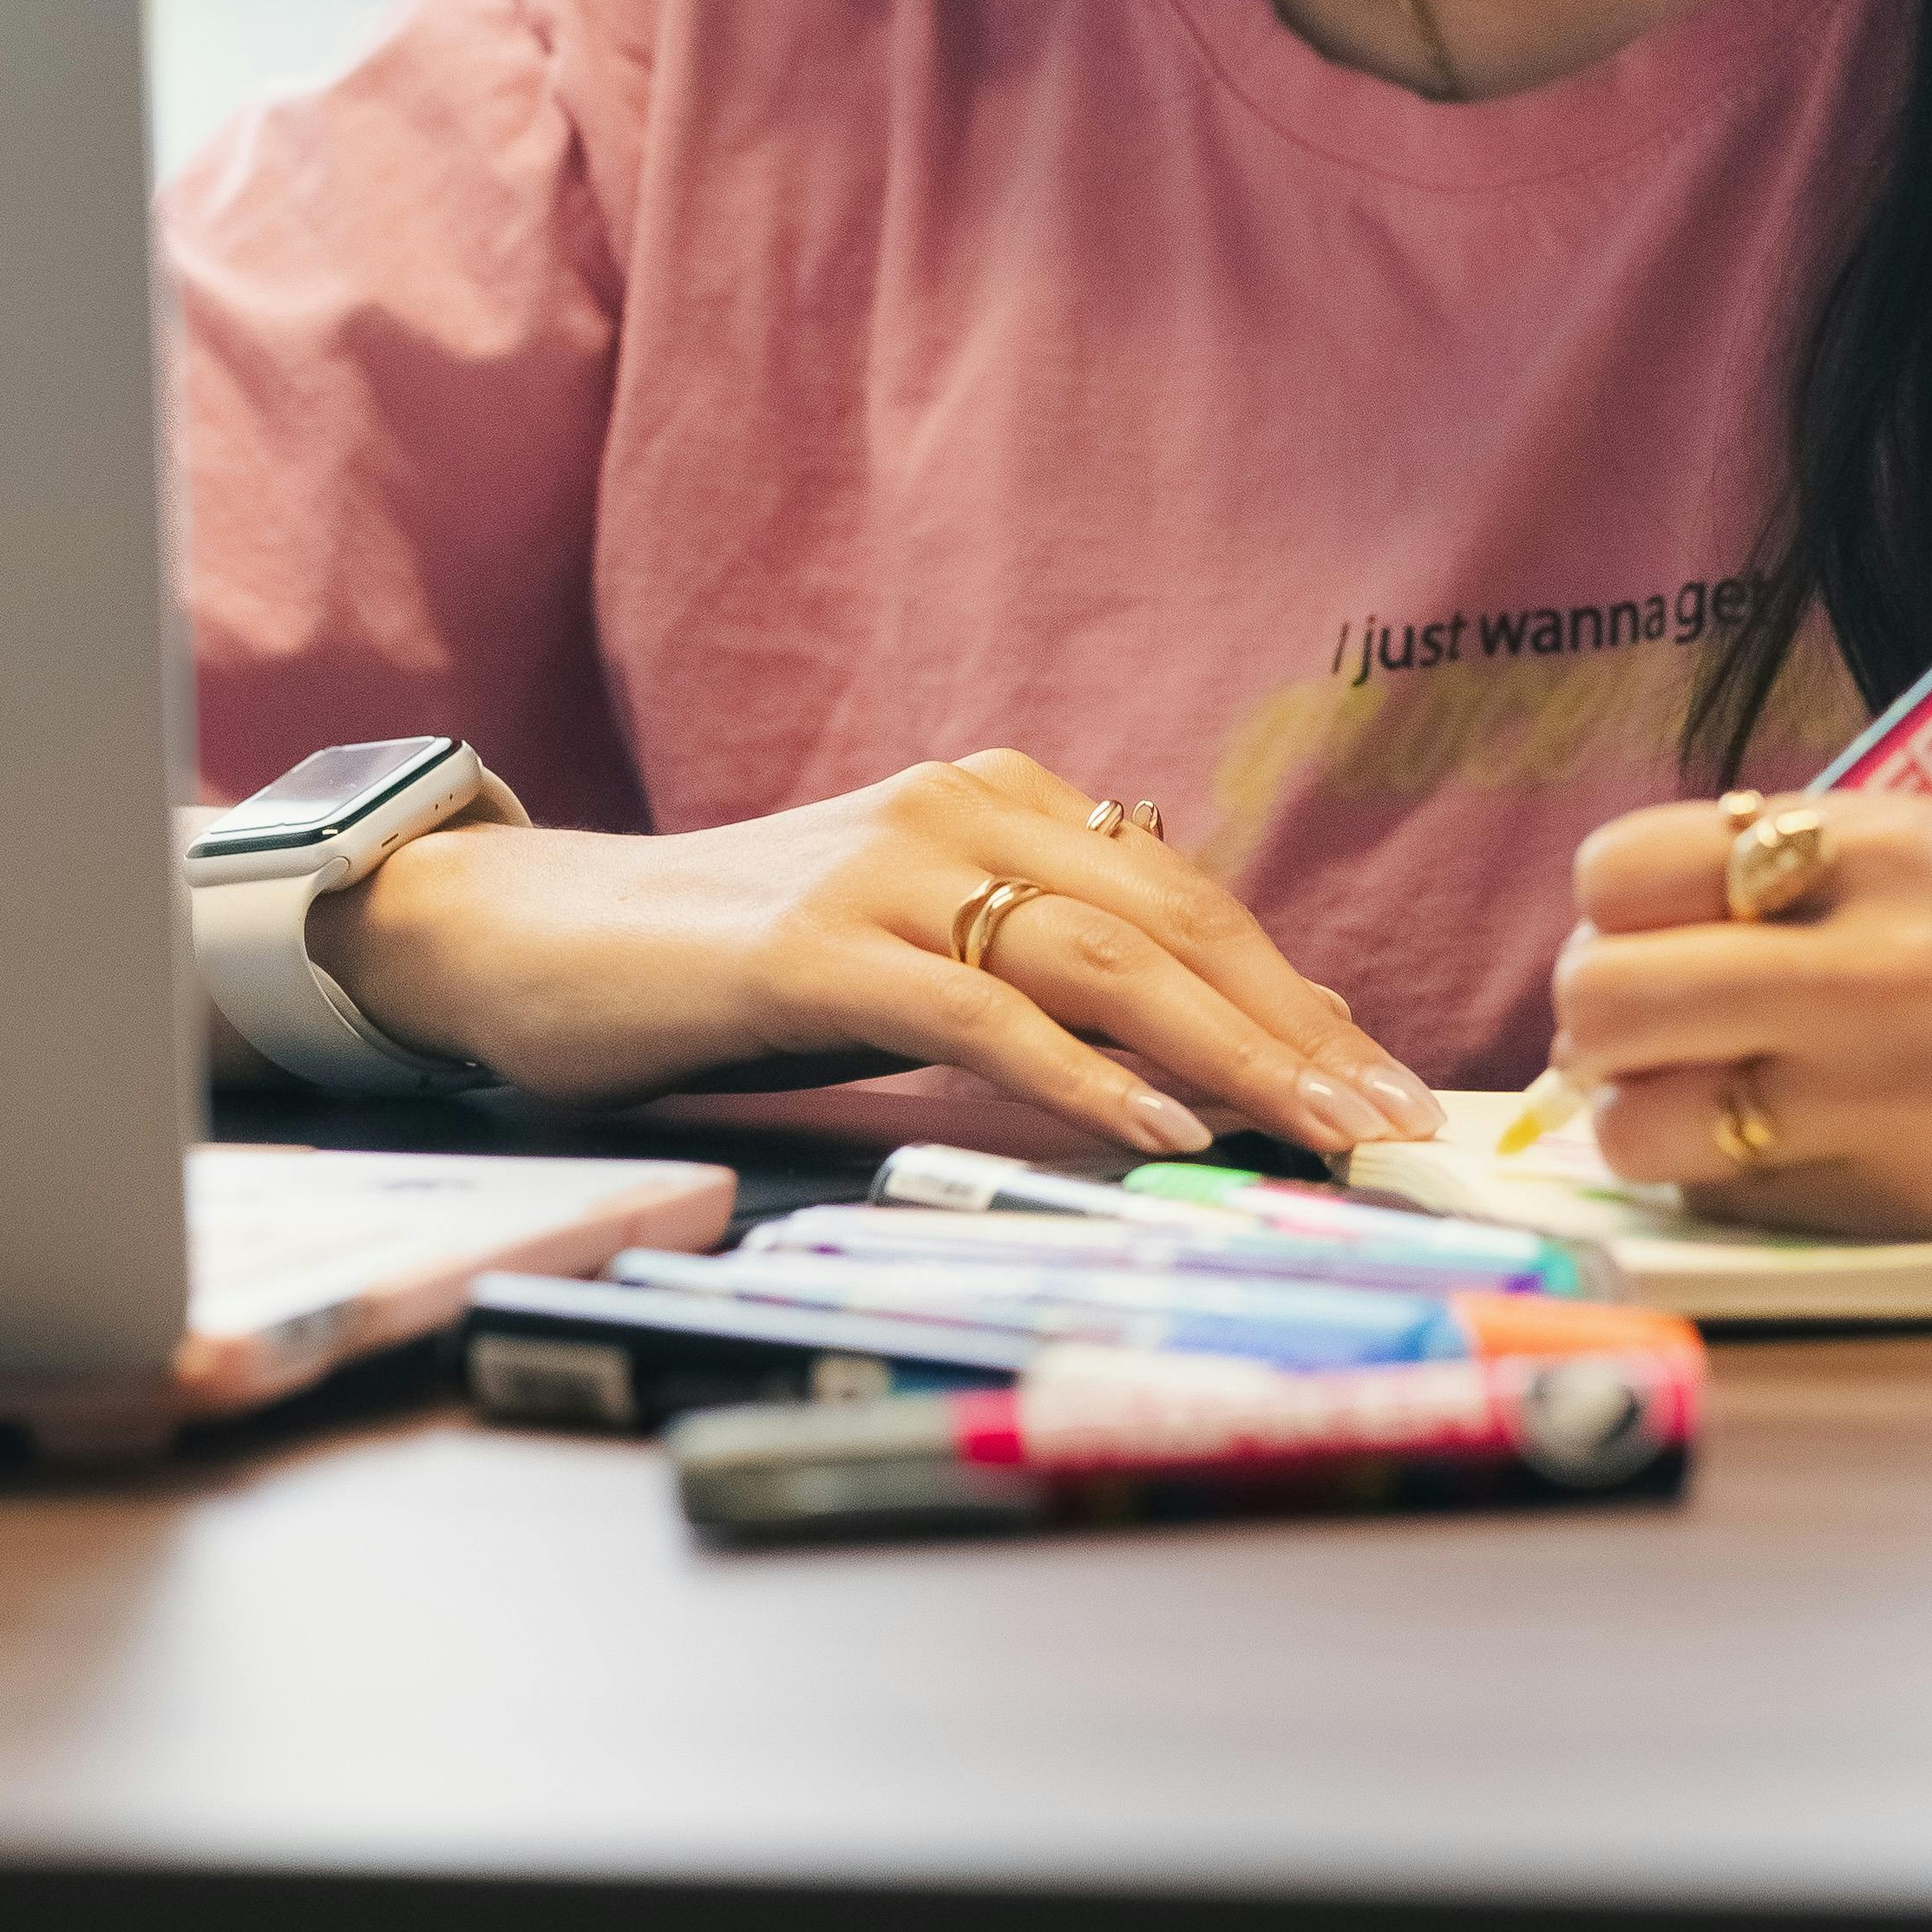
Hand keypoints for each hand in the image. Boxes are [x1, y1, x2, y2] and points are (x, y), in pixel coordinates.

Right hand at [316, 748, 1442, 1167]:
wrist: (538, 934)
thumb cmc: (737, 960)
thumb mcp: (917, 945)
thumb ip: (1040, 960)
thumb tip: (1197, 1013)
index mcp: (1000, 799)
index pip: (1188, 901)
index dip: (1296, 993)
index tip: (1384, 1080)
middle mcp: (962, 810)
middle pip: (1174, 924)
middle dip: (1299, 1030)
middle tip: (1393, 1123)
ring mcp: (889, 869)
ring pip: (1103, 960)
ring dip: (1228, 1054)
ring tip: (1317, 1132)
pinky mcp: (816, 944)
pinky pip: (981, 1010)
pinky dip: (1081, 1071)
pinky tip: (1157, 1124)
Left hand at [1552, 792, 1931, 1238]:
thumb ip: (1811, 883)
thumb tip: (1648, 928)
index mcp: (1881, 845)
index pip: (1626, 871)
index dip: (1617, 915)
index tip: (1656, 938)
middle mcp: (1868, 965)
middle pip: (1603, 997)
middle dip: (1603, 1027)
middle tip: (1659, 1039)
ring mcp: (1884, 1098)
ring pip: (1639, 1126)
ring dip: (1653, 1126)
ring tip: (1726, 1110)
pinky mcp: (1907, 1208)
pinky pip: (1735, 1205)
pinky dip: (1738, 1192)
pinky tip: (1819, 1161)